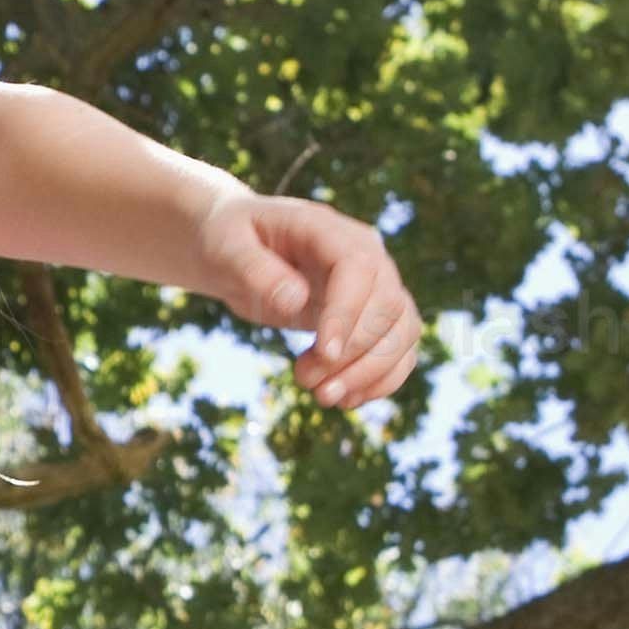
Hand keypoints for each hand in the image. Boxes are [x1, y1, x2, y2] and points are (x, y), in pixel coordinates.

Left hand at [195, 192, 419, 412]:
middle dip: (354, 353)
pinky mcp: (372, 316)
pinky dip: (380, 380)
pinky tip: (346, 399)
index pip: (360, 268)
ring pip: (402, 331)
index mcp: (328, 229)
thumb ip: (254, 269)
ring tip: (323, 396)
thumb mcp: (226, 247)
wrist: (237, 253)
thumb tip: (295, 299)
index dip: (348, 313)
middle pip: (389, 304)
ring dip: (370, 373)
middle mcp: (365, 253)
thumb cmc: (228, 242)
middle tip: (305, 382)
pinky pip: (398, 349)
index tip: (325, 353)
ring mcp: (374, 285)